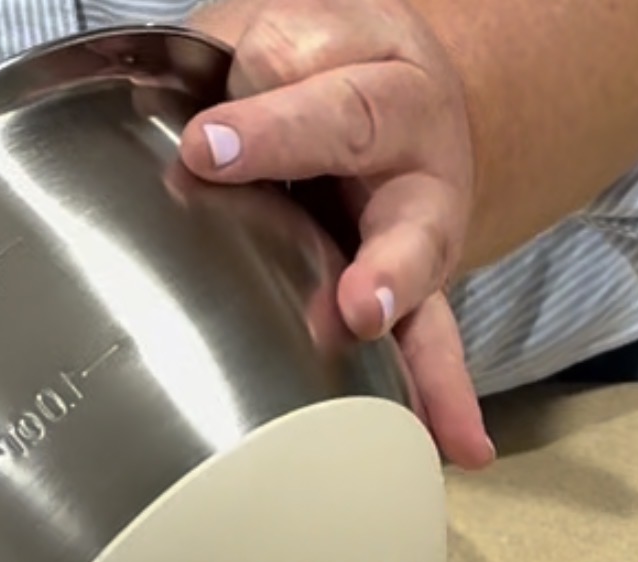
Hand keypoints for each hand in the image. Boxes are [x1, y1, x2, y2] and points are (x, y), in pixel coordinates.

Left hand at [182, 0, 495, 469]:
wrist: (396, 94)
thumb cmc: (312, 72)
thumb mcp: (269, 41)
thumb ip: (226, 63)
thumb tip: (177, 121)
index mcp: (362, 60)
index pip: (307, 72)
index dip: (260, 118)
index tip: (201, 147)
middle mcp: (403, 131)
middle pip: (365, 138)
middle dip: (305, 156)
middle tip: (268, 210)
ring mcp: (414, 213)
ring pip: (412, 241)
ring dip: (391, 281)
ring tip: (366, 315)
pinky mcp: (412, 284)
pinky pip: (431, 335)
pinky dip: (442, 389)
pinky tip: (460, 443)